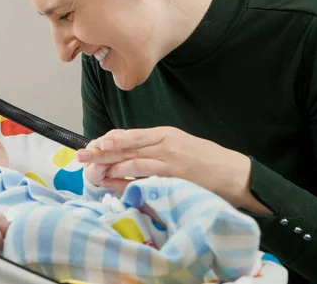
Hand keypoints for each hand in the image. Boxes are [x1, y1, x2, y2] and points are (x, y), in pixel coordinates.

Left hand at [77, 127, 271, 213]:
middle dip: (100, 152)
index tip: (91, 145)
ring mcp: (169, 161)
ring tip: (91, 172)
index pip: (129, 134)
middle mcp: (164, 143)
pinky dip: (126, 181)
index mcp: (164, 133)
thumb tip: (126, 153)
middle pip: (125, 146)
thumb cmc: (207, 161)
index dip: (107, 140)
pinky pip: (144, 178)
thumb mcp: (180, 145)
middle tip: (80, 156)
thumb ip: (155, 147)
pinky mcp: (174, 177)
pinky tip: (112, 183)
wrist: (236, 174)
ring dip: (109, 167)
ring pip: (131, 161)